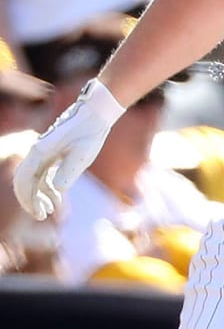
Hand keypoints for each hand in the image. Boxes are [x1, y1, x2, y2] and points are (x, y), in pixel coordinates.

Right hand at [13, 79, 125, 219]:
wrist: (96, 112)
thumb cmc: (90, 132)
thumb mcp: (83, 154)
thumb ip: (69, 171)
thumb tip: (57, 189)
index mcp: (40, 152)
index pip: (24, 180)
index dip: (28, 199)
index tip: (40, 214)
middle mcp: (37, 151)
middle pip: (24, 181)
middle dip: (30, 200)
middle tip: (43, 216)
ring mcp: (43, 151)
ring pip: (33, 178)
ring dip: (40, 194)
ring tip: (54, 209)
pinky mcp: (51, 152)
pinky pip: (42, 173)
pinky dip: (47, 186)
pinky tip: (58, 197)